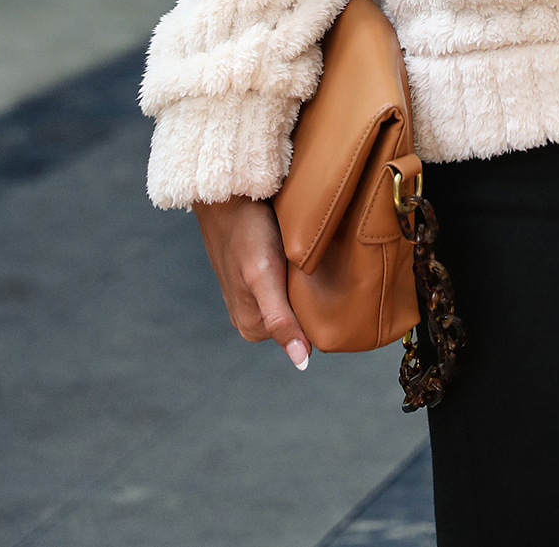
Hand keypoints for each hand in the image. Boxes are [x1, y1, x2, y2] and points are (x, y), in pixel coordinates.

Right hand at [194, 195, 310, 369]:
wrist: (228, 195)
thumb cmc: (246, 232)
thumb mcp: (264, 276)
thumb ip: (280, 320)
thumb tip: (302, 363)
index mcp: (253, 328)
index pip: (304, 333)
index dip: (320, 311)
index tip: (330, 289)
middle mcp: (253, 316)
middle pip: (300, 316)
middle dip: (315, 296)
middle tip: (320, 267)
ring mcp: (256, 295)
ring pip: (297, 297)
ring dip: (307, 281)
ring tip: (310, 259)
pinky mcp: (260, 275)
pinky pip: (289, 282)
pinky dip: (300, 271)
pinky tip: (302, 256)